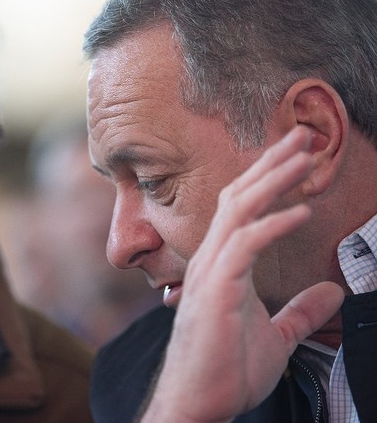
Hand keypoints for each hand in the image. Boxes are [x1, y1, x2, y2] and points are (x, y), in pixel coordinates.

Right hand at [141, 127, 344, 421]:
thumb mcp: (278, 337)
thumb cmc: (226, 370)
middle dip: (271, 164)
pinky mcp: (215, 289)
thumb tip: (333, 291)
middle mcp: (210, 259)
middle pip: (238, 196)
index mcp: (222, 265)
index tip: (296, 155)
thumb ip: (301, 311)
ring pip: (238, 211)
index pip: (242, 209)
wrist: (198, 402)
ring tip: (304, 156)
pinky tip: (301, 213)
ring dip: (273, 180)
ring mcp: (210, 272)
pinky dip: (273, 225)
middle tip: (302, 134)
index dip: (268, 179)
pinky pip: (244, 246)